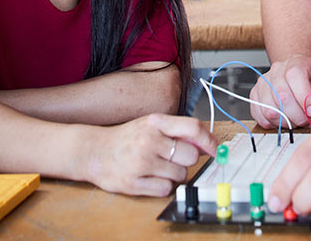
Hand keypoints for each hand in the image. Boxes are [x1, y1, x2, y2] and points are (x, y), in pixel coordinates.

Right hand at [85, 113, 216, 195]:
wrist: (95, 151)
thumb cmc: (127, 138)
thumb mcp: (151, 125)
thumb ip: (177, 131)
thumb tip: (205, 143)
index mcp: (156, 122)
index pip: (192, 128)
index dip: (209, 140)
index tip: (215, 149)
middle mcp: (149, 140)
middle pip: (190, 155)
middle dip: (187, 160)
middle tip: (173, 158)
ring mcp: (141, 162)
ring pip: (180, 175)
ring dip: (175, 174)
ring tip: (158, 166)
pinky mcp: (134, 183)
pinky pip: (166, 189)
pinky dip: (164, 186)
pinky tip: (151, 177)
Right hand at [249, 55, 310, 127]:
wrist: (304, 82)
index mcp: (298, 62)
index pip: (295, 75)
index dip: (304, 97)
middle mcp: (278, 69)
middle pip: (281, 94)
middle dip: (298, 115)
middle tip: (308, 121)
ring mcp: (264, 82)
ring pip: (269, 108)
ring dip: (286, 122)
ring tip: (298, 120)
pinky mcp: (256, 95)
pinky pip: (260, 115)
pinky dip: (274, 124)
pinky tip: (286, 120)